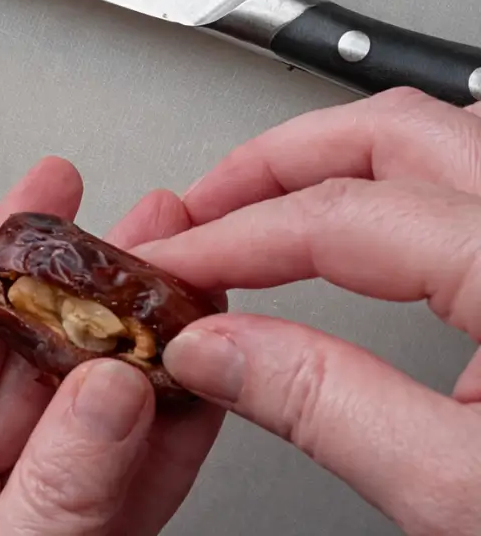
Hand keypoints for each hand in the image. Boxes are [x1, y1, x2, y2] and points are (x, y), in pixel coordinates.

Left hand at [0, 157, 225, 534]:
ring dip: (149, 357)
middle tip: (151, 225)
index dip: (0, 255)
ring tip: (196, 286)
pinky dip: (170, 442)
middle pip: (26, 368)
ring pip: (88, 423)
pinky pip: (124, 489)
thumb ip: (49, 488)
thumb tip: (113, 386)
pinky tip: (203, 387)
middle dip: (95, 294)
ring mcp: (7, 525)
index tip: (45, 188)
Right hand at [134, 88, 480, 534]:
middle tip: (204, 206)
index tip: (178, 266)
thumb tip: (221, 349)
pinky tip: (371, 225)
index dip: (235, 236)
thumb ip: (327, 408)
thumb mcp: (466, 498)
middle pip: (392, 131)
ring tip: (269, 200)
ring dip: (339, 157)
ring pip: (444, 134)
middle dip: (275, 162)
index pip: (340, 216)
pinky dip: (401, 182)